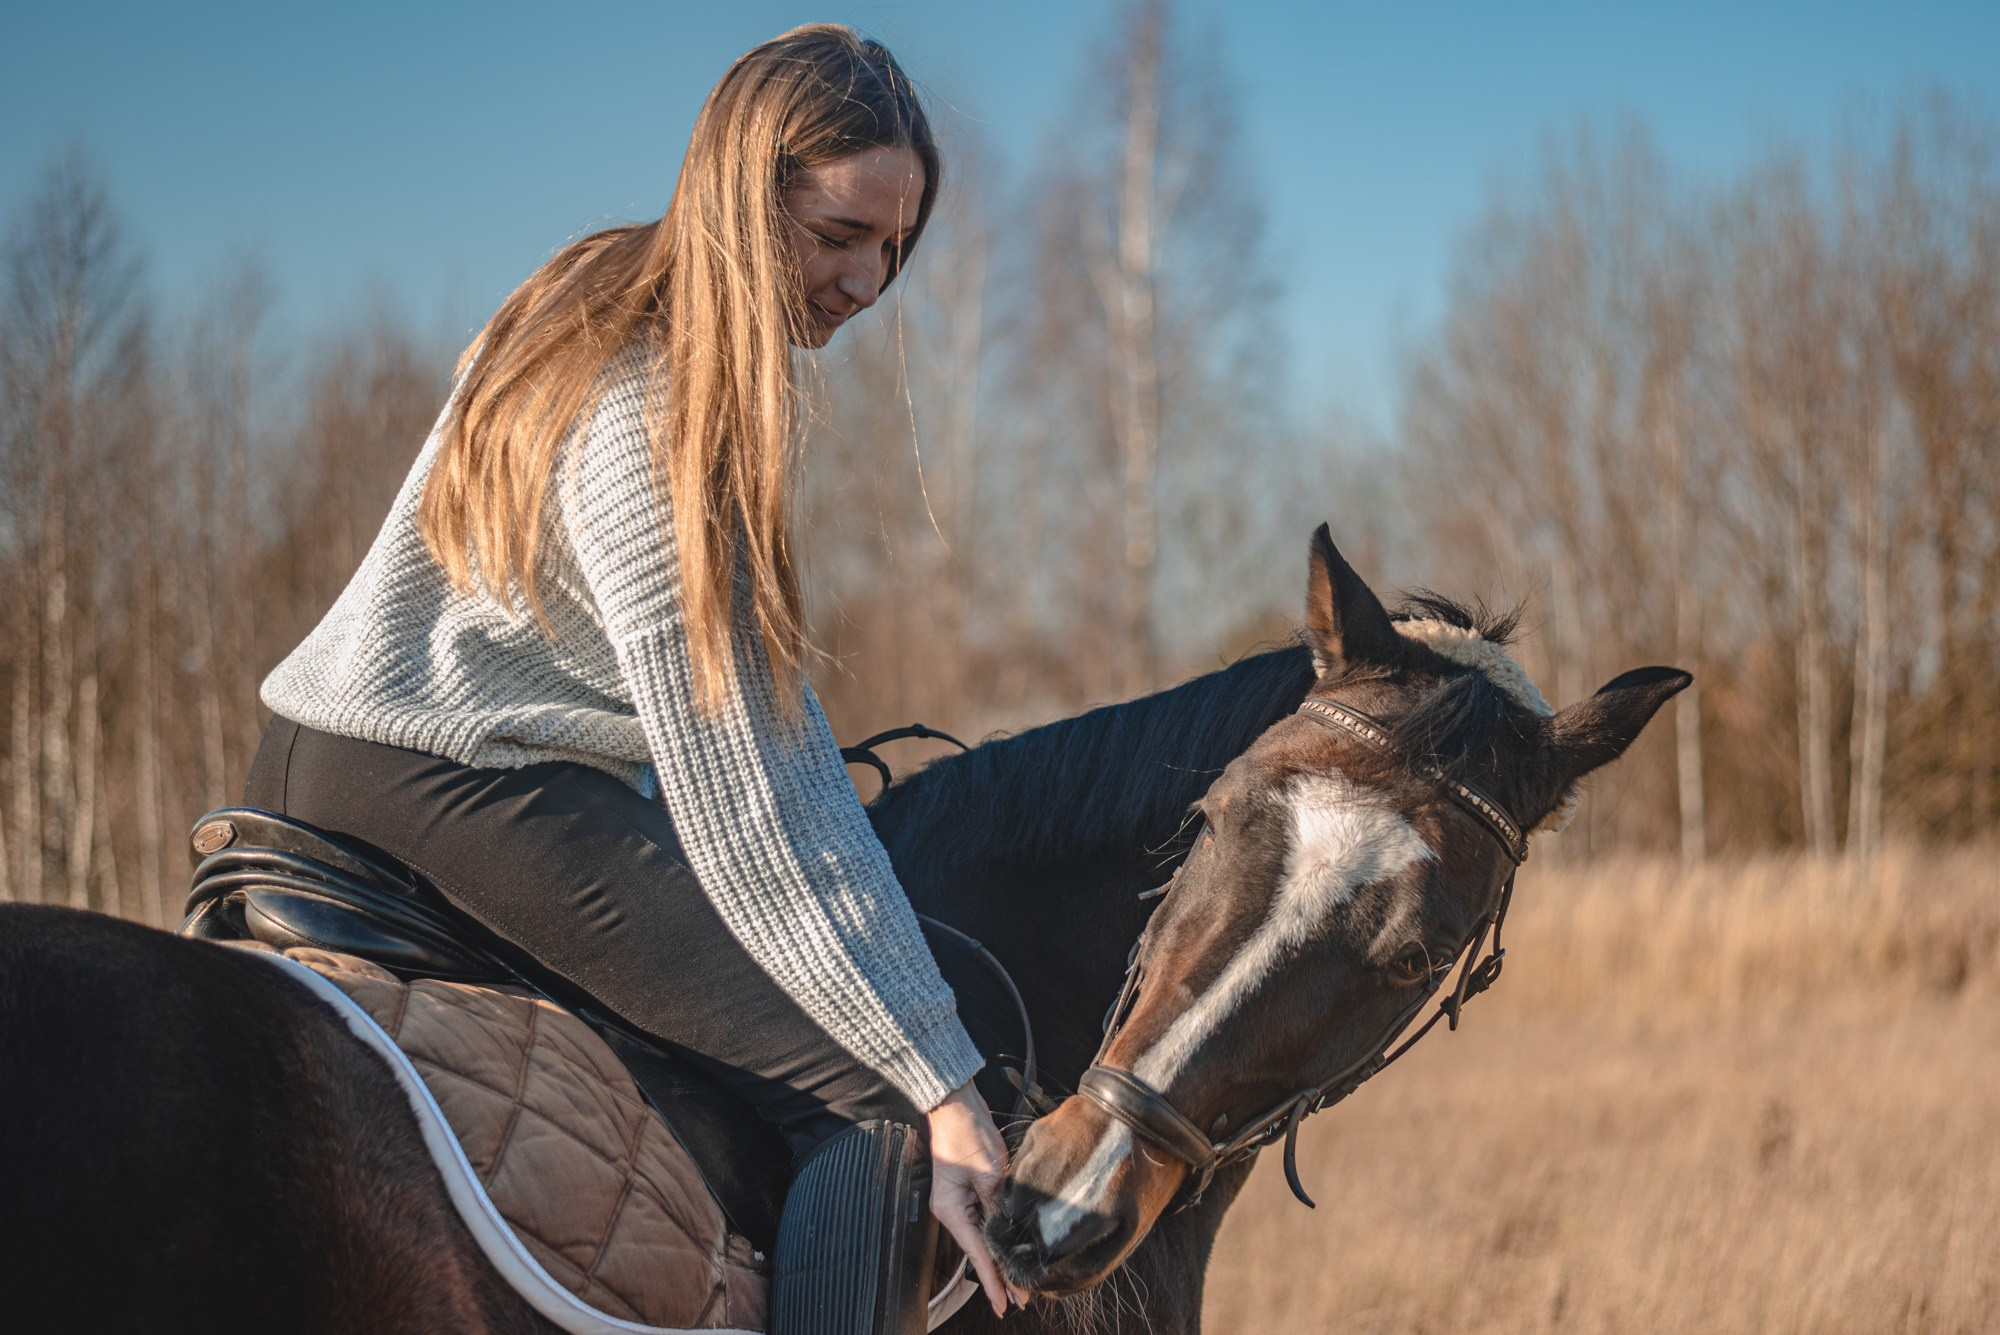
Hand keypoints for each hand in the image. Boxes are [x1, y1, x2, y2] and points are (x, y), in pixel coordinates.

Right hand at [927, 1079, 1027, 1316]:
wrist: (957, 1105)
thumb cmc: (967, 1134)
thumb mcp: (989, 1174)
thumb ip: (999, 1207)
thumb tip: (1011, 1234)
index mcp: (952, 1210)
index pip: (978, 1254)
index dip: (994, 1280)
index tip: (1005, 1303)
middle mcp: (953, 1210)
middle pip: (980, 1250)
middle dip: (1000, 1275)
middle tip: (1020, 1300)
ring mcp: (961, 1201)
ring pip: (984, 1238)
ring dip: (1001, 1257)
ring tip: (1019, 1282)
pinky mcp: (971, 1190)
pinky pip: (986, 1221)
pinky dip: (999, 1237)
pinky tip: (1011, 1248)